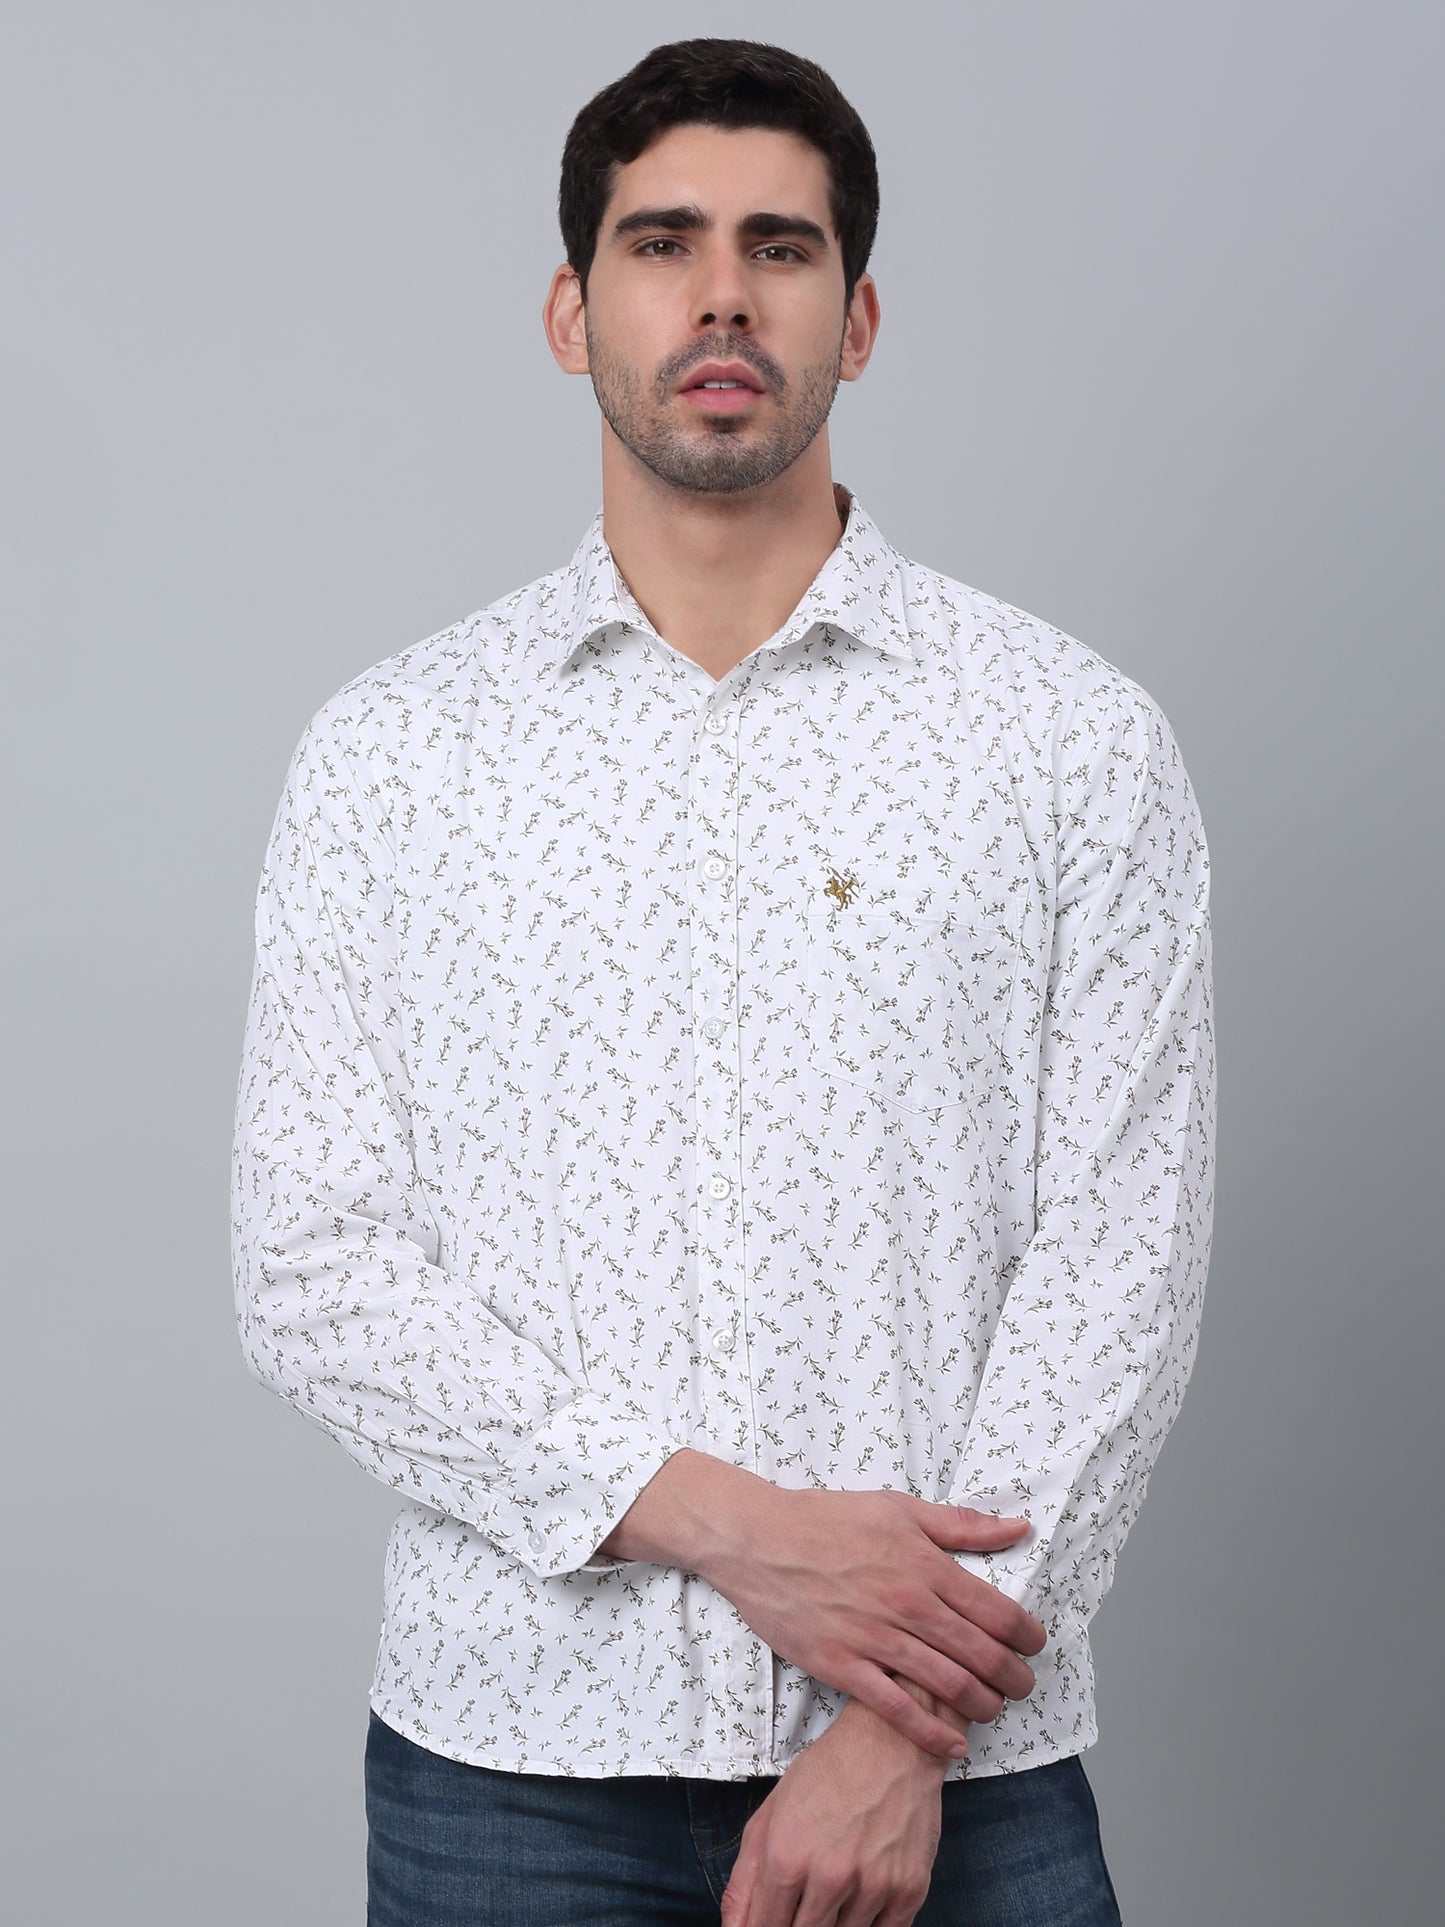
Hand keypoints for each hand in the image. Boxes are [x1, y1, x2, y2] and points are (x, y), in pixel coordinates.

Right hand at [699, 1484, 1045, 1758]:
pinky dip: (930, 1733)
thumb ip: (961, 1525)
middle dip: (1013, 1678)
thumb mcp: (898, 1508)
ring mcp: (873, 1638)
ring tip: (992, 1709)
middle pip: (980, 1654)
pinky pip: (896, 1709)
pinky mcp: (841, 1665)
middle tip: (1023, 1687)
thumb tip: (1016, 1528)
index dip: (1026, 1635)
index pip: (996, 1611)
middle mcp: (906, 1604)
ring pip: (947, 1686)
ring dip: (981, 1706)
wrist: (758, 1539)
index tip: (1034, 1645)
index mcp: (924, 1565)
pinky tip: (951, 1744)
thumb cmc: (827, 1519)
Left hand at [719, 1688, 954, 1926]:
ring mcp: (873, 1887)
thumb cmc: (830, 1771)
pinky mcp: (909, 1891)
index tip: (770, 1923)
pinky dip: (869, 1924)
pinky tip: (862, 1896)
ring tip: (836, 1887)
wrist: (891, 1742)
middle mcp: (830, 1877)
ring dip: (834, 1924)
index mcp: (787, 1857)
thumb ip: (744, 1880)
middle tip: (805, 1901)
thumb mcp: (770, 1815)